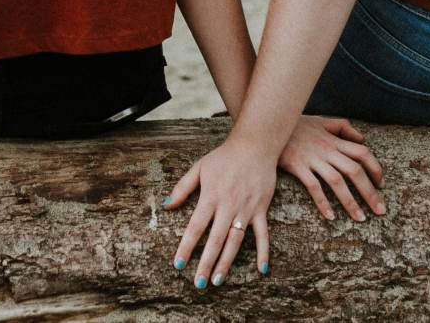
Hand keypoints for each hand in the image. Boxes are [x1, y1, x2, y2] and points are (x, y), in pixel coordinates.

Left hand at [163, 137, 276, 288]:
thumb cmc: (224, 156)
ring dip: (227, 262)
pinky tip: (261, 270)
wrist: (255, 145)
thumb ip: (182, 187)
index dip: (186, 246)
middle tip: (198, 284)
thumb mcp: (199, 167)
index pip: (196, 226)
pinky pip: (263, 235)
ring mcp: (246, 209)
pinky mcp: (261, 209)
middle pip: (215, 239)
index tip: (178, 265)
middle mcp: (228, 205)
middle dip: (206, 263)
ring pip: (235, 241)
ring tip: (218, 281)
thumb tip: (166, 205)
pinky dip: (263, 252)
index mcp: (211, 196)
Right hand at [279, 116, 385, 221]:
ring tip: (361, 218)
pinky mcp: (297, 166)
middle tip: (381, 211)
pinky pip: (313, 186)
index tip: (382, 185)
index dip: (375, 169)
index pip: (362, 153)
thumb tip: (362, 139)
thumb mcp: (322, 121)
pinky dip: (323, 202)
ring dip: (351, 201)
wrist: (269, 125)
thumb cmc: (296, 125)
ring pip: (337, 181)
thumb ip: (342, 127)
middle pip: (354, 171)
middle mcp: (327, 150)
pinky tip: (331, 216)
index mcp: (334, 140)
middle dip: (370, 192)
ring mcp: (312, 159)